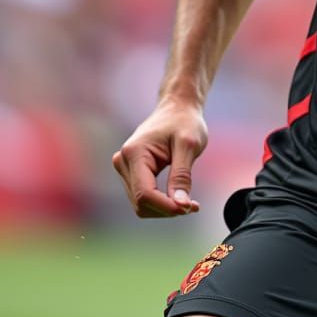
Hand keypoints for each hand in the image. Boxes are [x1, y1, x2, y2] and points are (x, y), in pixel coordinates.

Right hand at [112, 99, 207, 217]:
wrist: (178, 108)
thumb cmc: (185, 122)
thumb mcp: (189, 146)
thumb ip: (182, 176)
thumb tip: (180, 205)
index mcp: (134, 153)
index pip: (145, 193)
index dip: (166, 206)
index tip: (190, 208)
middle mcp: (123, 161)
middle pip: (141, 202)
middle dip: (167, 208)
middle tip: (194, 205)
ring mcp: (124, 168)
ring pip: (141, 204)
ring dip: (164, 207)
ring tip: (190, 202)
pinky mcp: (131, 173)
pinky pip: (143, 196)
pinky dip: (161, 202)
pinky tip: (180, 197)